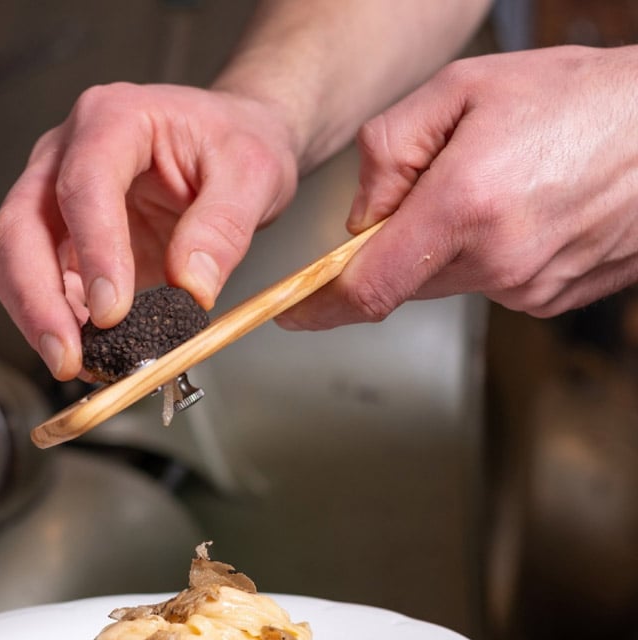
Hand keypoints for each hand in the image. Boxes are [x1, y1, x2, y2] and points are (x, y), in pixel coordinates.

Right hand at [0, 82, 298, 378]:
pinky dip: (57, 325)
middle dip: (37, 299)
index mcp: (112, 120)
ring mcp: (55, 200)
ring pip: (15, 261)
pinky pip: (43, 287)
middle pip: (21, 226)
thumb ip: (224, 227)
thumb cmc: (234, 142)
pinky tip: (86, 357)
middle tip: (68, 355)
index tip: (112, 310)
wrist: (230, 142)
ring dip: (37, 318)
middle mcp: (66, 156)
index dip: (93, 250)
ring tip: (75, 365)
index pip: (83, 184)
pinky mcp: (63, 242)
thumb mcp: (252, 174)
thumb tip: (191, 287)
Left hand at [277, 45, 637, 330]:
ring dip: (448, 244)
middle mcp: (496, 260)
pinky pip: (489, 283)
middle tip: (438, 187)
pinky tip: (525, 212)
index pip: (367, 287)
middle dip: (398, 244)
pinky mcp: (549, 299)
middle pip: (403, 278)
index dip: (321, 307)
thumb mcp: (464, 90)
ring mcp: (527, 287)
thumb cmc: (580, 100)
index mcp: (465, 206)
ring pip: (446, 280)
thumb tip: (359, 217)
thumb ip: (388, 150)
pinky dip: (486, 254)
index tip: (293, 314)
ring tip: (499, 188)